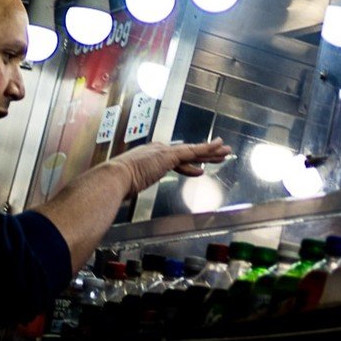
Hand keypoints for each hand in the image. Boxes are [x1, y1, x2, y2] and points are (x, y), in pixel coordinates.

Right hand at [111, 139, 230, 197]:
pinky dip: (207, 148)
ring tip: (225, 151)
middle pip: (186, 153)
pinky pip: (193, 151)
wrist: (115, 178)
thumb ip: (131, 185)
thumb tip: (126, 192)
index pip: (174, 160)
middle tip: (218, 153)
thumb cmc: (117, 184)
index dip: (188, 164)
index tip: (198, 167)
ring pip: (193, 151)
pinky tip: (218, 147)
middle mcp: (157, 150)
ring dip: (211, 151)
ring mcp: (164, 152)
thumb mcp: (128, 183)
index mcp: (148, 156)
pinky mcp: (170, 155)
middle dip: (203, 154)